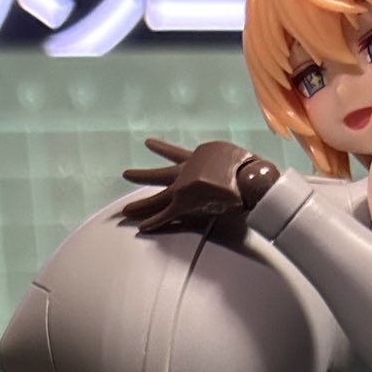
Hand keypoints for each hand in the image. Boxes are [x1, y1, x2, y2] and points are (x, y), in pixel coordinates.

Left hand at [122, 139, 279, 235]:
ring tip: (124, 209)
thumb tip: (235, 167)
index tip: (149, 144)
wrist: (246, 176)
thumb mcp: (233, 157)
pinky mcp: (184, 202)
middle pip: (159, 173)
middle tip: (125, 174)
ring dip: (140, 203)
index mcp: (197, 157)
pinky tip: (141, 227)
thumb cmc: (247, 167)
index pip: (177, 157)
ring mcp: (183, 186)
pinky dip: (155, 221)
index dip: (163, 151)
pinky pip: (166, 214)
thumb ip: (227, 162)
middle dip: (142, 175)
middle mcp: (186, 170)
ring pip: (157, 195)